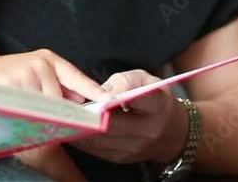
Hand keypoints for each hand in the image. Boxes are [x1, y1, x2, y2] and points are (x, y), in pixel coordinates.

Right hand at [0, 49, 110, 102]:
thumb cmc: (3, 81)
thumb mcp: (33, 77)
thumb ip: (58, 88)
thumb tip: (80, 99)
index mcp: (48, 59)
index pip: (76, 77)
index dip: (92, 90)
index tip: (108, 99)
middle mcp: (41, 63)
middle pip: (61, 99)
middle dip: (52, 111)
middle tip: (29, 105)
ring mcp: (29, 72)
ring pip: (46, 107)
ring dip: (36, 113)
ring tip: (17, 103)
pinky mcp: (17, 82)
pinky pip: (31, 109)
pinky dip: (26, 114)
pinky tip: (12, 105)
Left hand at [69, 69, 187, 163]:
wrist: (172, 133)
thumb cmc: (156, 102)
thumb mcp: (146, 80)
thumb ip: (125, 80)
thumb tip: (103, 91)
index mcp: (158, 106)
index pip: (140, 99)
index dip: (117, 96)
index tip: (101, 94)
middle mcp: (148, 131)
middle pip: (113, 124)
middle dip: (89, 115)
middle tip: (69, 105)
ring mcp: (134, 148)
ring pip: (100, 139)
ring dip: (80, 128)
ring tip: (64, 116)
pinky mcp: (121, 158)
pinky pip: (95, 149)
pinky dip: (81, 138)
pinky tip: (70, 127)